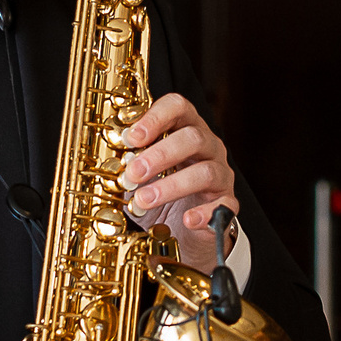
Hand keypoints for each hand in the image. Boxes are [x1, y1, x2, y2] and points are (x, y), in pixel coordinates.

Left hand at [120, 93, 240, 265]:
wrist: (180, 233)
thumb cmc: (159, 194)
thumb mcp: (139, 176)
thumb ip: (128, 164)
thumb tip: (113, 161)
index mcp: (184, 129)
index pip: (178, 107)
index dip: (155, 117)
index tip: (131, 137)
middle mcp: (208, 147)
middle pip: (193, 138)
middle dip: (159, 155)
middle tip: (133, 173)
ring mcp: (221, 176)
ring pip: (205, 172)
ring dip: (171, 186)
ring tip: (144, 200)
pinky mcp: (227, 205)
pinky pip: (223, 205)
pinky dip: (203, 213)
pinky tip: (186, 219)